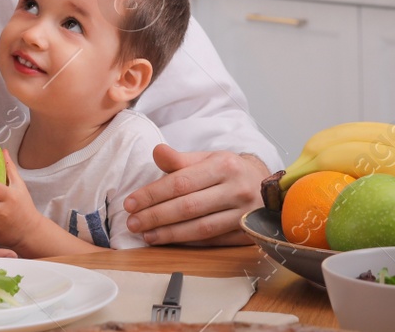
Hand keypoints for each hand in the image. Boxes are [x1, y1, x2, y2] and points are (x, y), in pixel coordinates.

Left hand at [122, 145, 268, 244]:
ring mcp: (244, 214)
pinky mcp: (247, 233)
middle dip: (156, 216)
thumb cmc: (228, 172)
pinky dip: (189, 242)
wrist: (264, 186)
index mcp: (224, 166)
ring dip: (170, 234)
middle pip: (188, 207)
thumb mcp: (207, 158)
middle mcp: (236, 189)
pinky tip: (170, 241)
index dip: (153, 194)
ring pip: (201, 228)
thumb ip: (180, 159)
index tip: (130, 203)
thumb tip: (156, 152)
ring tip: (146, 235)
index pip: (181, 183)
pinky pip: (213, 241)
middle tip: (133, 223)